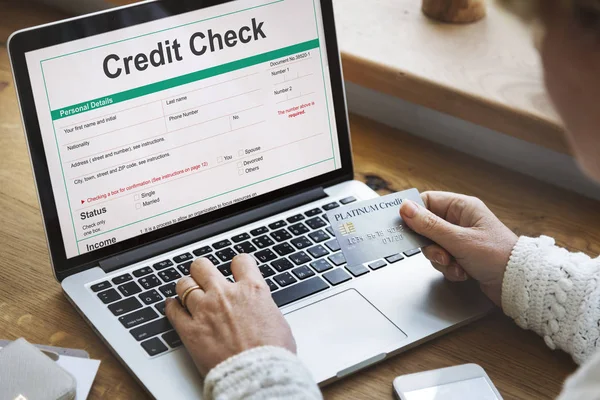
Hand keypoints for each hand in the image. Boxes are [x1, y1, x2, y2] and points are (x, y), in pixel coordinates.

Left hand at [165, 254, 295, 375]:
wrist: (258, 375)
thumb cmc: (272, 354)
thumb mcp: (277, 321)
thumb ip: (263, 308)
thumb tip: (259, 310)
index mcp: (252, 290)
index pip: (241, 261)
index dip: (238, 264)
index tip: (236, 269)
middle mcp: (226, 294)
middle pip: (203, 266)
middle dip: (202, 270)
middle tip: (203, 276)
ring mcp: (205, 310)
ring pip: (184, 285)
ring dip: (186, 287)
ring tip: (187, 291)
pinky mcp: (190, 331)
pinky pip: (173, 310)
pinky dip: (172, 306)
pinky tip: (173, 306)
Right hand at [399, 191, 517, 305]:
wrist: (518, 284)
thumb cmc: (498, 256)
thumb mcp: (459, 240)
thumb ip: (429, 225)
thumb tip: (405, 208)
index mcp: (462, 207)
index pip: (427, 202)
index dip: (414, 214)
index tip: (405, 227)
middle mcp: (460, 220)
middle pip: (426, 227)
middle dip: (431, 245)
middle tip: (441, 254)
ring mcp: (461, 238)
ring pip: (433, 246)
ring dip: (441, 260)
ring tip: (456, 266)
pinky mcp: (462, 255)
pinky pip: (442, 259)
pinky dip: (449, 269)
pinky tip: (463, 273)